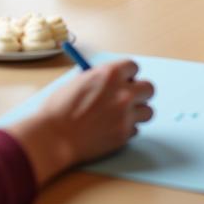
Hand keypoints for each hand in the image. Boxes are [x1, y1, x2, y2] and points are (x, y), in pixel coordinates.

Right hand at [10, 61, 154, 184]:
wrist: (54, 137)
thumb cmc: (60, 108)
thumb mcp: (79, 81)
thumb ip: (101, 79)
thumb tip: (112, 80)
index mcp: (111, 74)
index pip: (134, 66)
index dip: (128, 74)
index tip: (124, 79)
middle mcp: (123, 93)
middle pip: (149, 88)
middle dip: (139, 92)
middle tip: (128, 97)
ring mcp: (126, 115)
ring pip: (148, 111)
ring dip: (137, 112)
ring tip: (121, 115)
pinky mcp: (125, 135)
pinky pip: (136, 128)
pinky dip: (127, 128)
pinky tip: (111, 128)